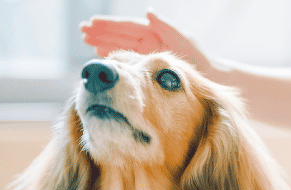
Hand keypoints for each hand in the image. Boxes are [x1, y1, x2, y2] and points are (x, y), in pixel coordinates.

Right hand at [80, 11, 213, 74]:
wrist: (208, 76)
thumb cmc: (198, 58)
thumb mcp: (183, 40)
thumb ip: (166, 27)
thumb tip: (149, 11)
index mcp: (154, 33)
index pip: (127, 26)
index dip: (109, 25)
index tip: (92, 22)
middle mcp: (148, 40)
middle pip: (120, 34)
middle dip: (101, 32)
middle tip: (82, 30)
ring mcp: (146, 52)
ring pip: (120, 44)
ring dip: (103, 42)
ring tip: (86, 39)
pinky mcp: (147, 64)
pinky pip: (126, 56)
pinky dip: (113, 53)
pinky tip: (100, 53)